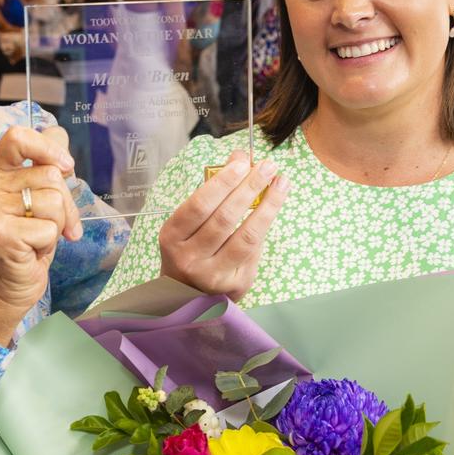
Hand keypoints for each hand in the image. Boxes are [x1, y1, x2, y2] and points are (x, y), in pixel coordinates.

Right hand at [0, 126, 81, 344]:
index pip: (18, 136)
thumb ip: (46, 165)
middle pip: (50, 174)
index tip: (66, 167)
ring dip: (57, 225)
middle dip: (64, 203)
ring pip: (54, 201)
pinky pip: (49, 228)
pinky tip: (31, 250)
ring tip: (37, 237)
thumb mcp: (36, 197)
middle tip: (50, 225)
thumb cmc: (25, 240)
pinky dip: (49, 243)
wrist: (5, 287)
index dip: (48, 147)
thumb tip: (61, 142)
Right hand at [158, 150, 289, 300]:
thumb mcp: (188, 222)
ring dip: (268, 206)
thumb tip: (239, 158)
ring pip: (246, 237)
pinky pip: (255, 251)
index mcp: (172, 237)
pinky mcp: (236, 285)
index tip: (243, 162)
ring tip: (281, 182)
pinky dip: (265, 226)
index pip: (199, 205)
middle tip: (268, 166)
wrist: (187, 296)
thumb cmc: (189, 248)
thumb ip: (212, 191)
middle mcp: (190, 259)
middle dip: (249, 188)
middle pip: (224, 219)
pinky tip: (274, 206)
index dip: (222, 182)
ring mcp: (213, 275)